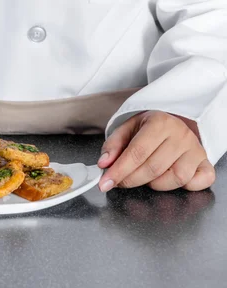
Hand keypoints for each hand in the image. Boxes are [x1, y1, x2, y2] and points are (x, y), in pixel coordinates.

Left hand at [97, 111, 215, 191]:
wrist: (172, 124)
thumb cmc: (147, 129)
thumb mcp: (126, 129)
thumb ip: (113, 146)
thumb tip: (104, 164)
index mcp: (159, 123)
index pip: (137, 152)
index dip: (119, 171)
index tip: (105, 183)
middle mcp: (181, 135)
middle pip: (154, 168)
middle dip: (131, 180)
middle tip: (119, 182)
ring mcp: (196, 150)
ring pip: (176, 178)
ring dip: (155, 184)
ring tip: (145, 176)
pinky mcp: (205, 163)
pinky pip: (198, 182)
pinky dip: (184, 187)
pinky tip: (168, 179)